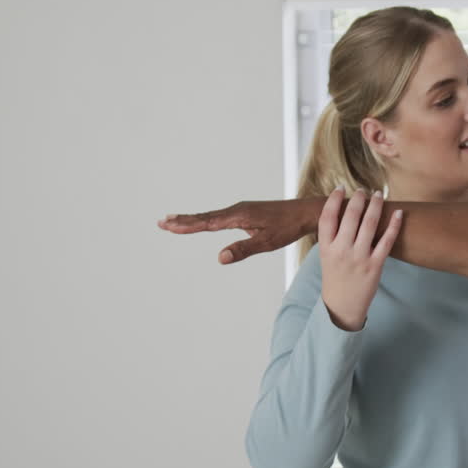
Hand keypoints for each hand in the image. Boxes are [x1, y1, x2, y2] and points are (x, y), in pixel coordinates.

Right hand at [158, 197, 322, 263]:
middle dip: (183, 220)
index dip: (186, 225)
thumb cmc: (288, 227)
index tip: (168, 225)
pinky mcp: (246, 212)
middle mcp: (236, 210)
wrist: (305, 212)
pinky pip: (220, 216)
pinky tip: (204, 222)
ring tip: (175, 220)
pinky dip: (207, 219)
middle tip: (162, 222)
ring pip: (211, 216)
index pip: (207, 223)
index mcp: (238, 216)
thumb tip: (220, 257)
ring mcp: (241, 210)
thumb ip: (243, 250)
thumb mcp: (266, 242)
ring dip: (192, 219)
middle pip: (204, 217)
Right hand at [317, 188, 401, 330]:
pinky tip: (398, 213)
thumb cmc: (335, 277)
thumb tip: (341, 209)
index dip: (334, 200)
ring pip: (369, 224)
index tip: (340, 188)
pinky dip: (394, 225)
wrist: (343, 306)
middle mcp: (341, 251)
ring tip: (379, 194)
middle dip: (358, 199)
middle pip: (350, 216)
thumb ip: (331, 235)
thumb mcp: (326, 256)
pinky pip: (387, 241)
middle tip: (363, 190)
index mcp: (326, 247)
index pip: (327, 217)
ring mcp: (359, 258)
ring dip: (375, 205)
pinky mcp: (375, 265)